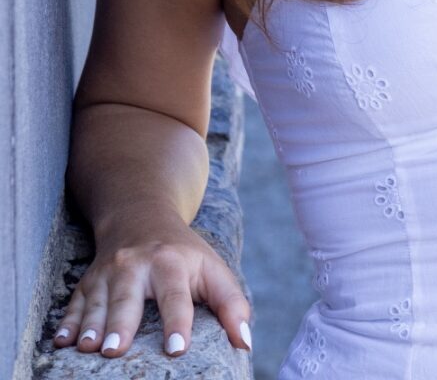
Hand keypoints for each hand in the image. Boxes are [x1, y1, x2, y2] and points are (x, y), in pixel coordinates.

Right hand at [51, 217, 251, 359]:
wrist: (141, 215)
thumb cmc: (183, 254)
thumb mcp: (213, 270)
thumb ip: (232, 304)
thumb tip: (245, 343)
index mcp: (172, 263)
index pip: (176, 296)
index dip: (177, 322)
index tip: (177, 349)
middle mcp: (137, 265)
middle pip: (128, 297)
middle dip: (121, 323)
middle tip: (114, 350)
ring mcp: (108, 272)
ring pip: (98, 300)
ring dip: (91, 325)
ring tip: (88, 348)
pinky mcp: (88, 280)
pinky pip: (75, 301)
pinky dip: (68, 321)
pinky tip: (61, 341)